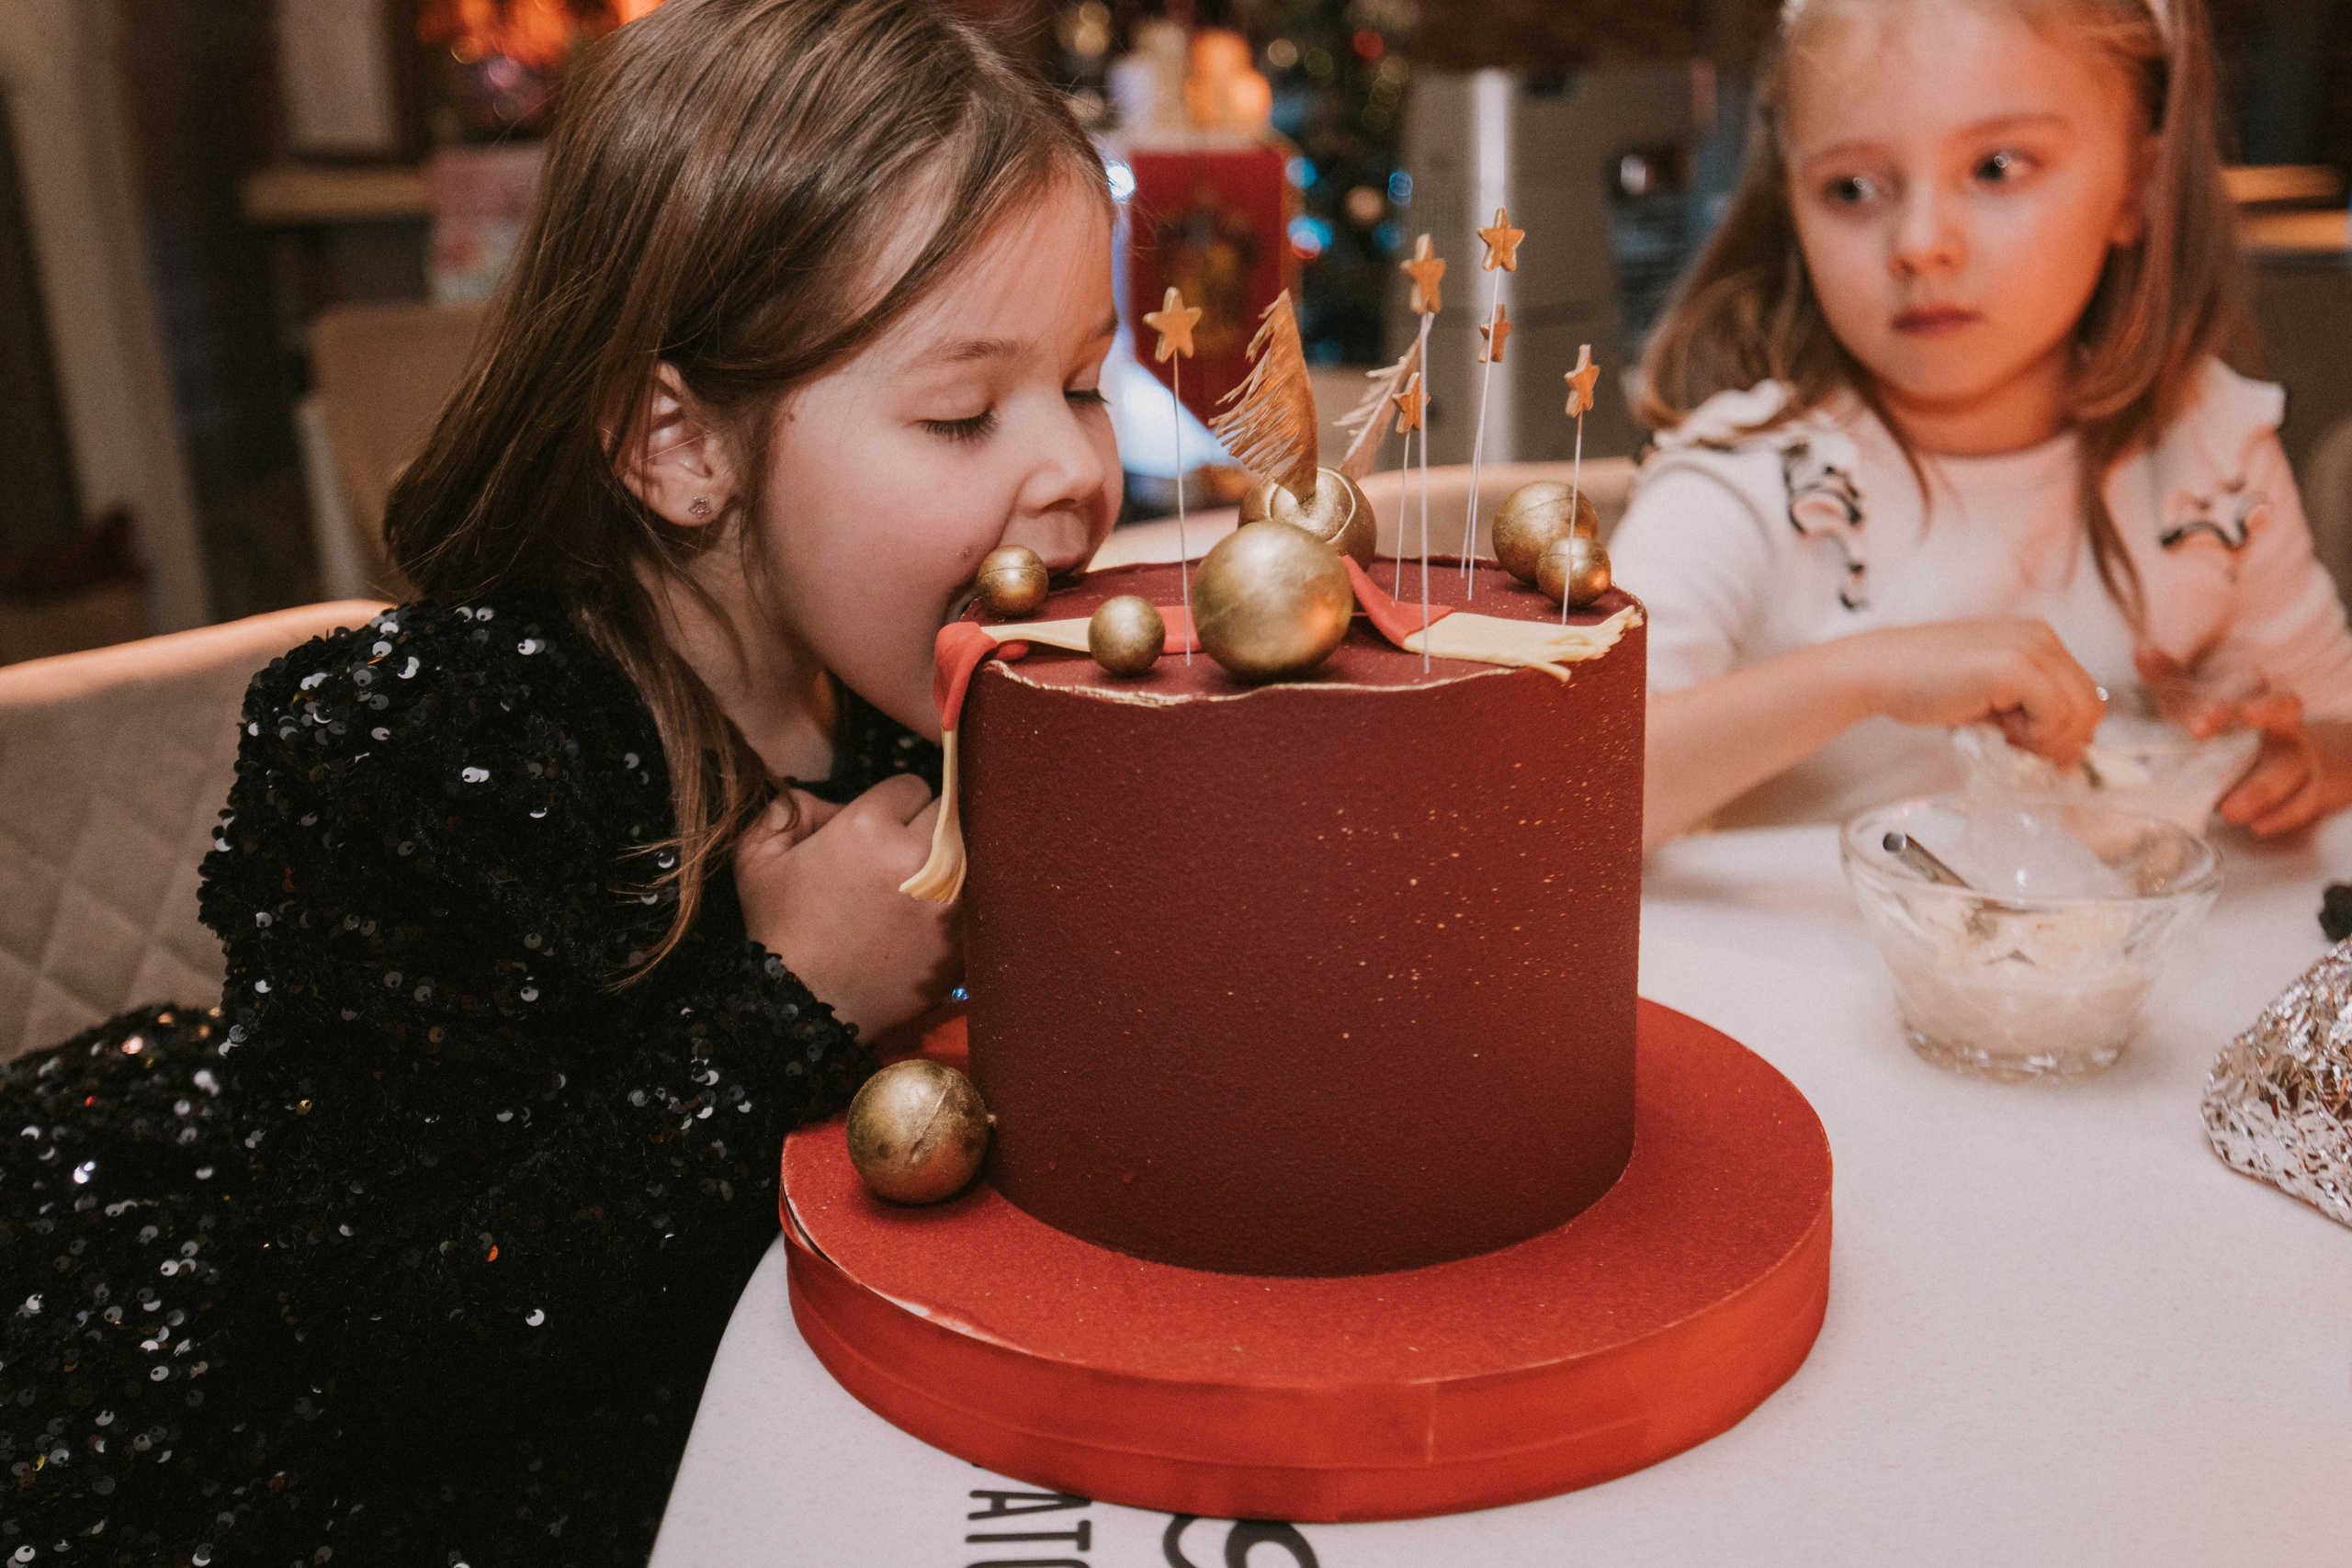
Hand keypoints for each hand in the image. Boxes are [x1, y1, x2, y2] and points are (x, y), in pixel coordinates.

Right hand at [732, 774, 960, 1038]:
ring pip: (970, 855)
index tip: (880, 827)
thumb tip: (826, 801)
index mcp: (868, 827)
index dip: (893, 803)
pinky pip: (977, 902)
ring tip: (917, 885)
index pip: (911, 785)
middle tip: (901, 853)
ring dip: (948, 863)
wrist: (804, 1008)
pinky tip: (927, 919)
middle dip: (926, 825)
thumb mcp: (756, 859)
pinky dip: (958, 906)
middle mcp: (915, 858)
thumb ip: (786, 810)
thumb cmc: (779, 931)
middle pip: (949, 813)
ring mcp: (947, 902)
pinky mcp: (963, 940)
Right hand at [1841, 618, 2103, 764]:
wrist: (1880, 669)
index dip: (2071, 732)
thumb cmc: (1924, 685)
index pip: (2085, 694)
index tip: (2040, 753)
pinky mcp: (2016, 666)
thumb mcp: (1992, 693)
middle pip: (2091, 705)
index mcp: (2038, 640)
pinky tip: (1998, 729)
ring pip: (2078, 713)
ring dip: (2045, 739)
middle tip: (2021, 749)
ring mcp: (2031, 649)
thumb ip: (2030, 708)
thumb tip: (2070, 750)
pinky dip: (2033, 734)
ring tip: (2004, 735)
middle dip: (2063, 741)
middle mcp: (2042, 638)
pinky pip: (2054, 716)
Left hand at [2133, 649, 2351, 834]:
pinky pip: (2303, 803)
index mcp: (2255, 697)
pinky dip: (2282, 815)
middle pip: (2286, 710)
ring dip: (2262, 790)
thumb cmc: (2229, 729)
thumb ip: (2171, 680)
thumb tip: (2143, 650)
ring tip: (2229, 810)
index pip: (2248, 687)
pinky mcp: (2308, 791)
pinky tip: (2258, 826)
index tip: (2196, 725)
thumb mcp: (2198, 704)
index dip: (2223, 703)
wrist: (2285, 760)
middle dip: (2261, 719)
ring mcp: (2299, 757)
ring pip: (2293, 767)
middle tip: (2214, 739)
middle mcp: (2282, 723)